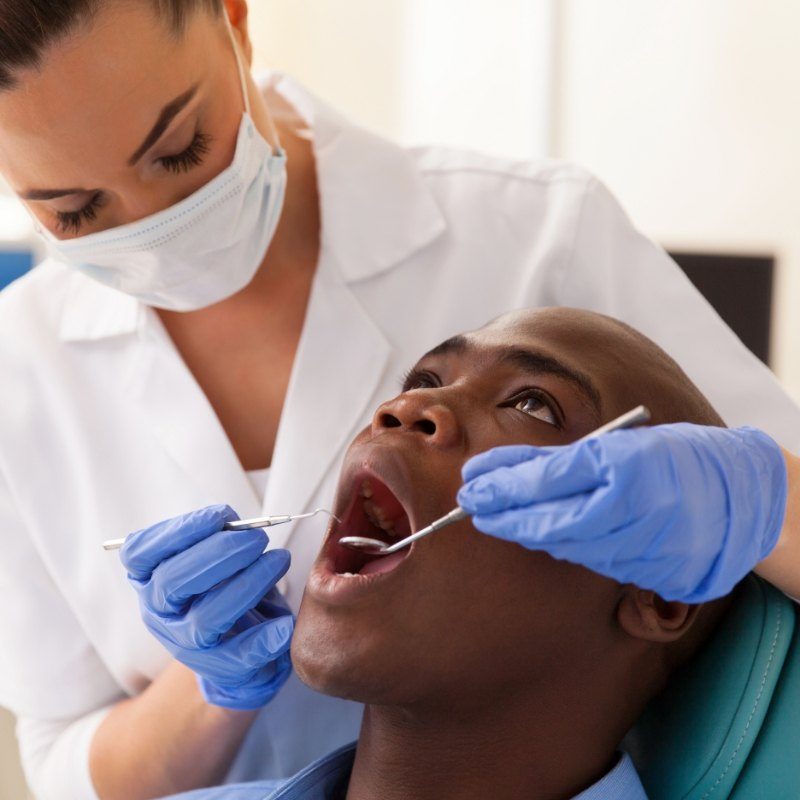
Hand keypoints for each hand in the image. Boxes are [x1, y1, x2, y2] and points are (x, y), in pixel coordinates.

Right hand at [121, 505, 293, 709]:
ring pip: (205, 619)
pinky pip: (235, 658)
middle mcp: (158, 611)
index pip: (139, 554)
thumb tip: (236, 523)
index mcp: (147, 578)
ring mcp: (182, 642)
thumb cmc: (219, 582)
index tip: (221, 515)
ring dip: (247, 585)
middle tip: (258, 538)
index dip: (178, 531)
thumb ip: (216, 535)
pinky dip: (261, 641)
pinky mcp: (214, 668)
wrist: (235, 641)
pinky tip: (283, 625)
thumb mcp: (209, 555)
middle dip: (220, 554)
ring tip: (279, 560)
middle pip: (172, 583)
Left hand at [457, 425, 787, 602]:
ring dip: (525, 532)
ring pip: (564, 545)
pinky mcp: (647, 574)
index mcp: (627, 475)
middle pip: (549, 521)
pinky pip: (588, 559)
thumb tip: (498, 469)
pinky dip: (559, 546)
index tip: (470, 484)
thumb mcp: (617, 445)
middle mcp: (633, 518)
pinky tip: (539, 534)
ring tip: (494, 517)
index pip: (548, 482)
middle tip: (469, 506)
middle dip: (502, 515)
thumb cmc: (674, 459)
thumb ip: (558, 461)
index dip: (503, 486)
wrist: (740, 499)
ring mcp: (641, 551)